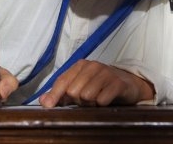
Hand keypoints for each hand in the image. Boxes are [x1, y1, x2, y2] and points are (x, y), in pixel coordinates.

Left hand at [38, 59, 154, 107]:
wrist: (129, 84)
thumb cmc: (100, 86)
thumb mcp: (80, 86)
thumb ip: (61, 94)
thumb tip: (43, 101)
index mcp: (80, 65)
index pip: (62, 81)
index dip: (54, 95)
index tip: (48, 106)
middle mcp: (92, 66)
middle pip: (73, 91)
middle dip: (77, 100)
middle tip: (86, 100)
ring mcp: (106, 73)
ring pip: (87, 95)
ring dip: (90, 103)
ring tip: (96, 99)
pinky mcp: (118, 83)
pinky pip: (102, 99)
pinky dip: (102, 104)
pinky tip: (106, 100)